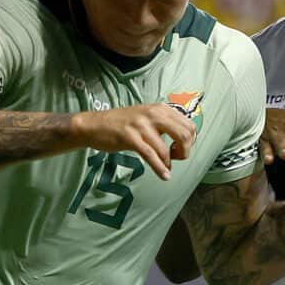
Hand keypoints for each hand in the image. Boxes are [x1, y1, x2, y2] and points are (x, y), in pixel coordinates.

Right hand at [74, 103, 196, 179]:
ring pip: (166, 149)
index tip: (181, 148)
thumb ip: (164, 124)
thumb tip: (183, 138)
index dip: (190, 140)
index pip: (188, 124)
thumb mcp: (146, 117)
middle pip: (184, 135)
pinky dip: (160, 168)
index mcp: (160, 108)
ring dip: (169, 162)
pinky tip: (164, 175)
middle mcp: (153, 114)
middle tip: (177, 158)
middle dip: (185, 151)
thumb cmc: (121, 124)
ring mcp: (141, 126)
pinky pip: (151, 156)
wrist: (94, 125)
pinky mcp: (130, 138)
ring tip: (166, 168)